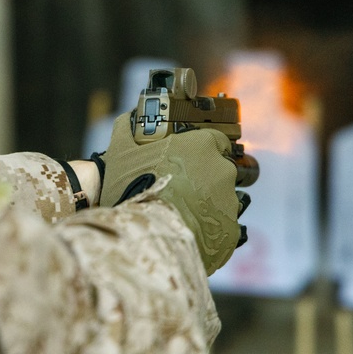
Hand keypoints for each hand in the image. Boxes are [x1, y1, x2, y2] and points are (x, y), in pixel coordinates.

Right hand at [98, 113, 247, 274]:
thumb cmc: (134, 188)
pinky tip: (188, 232)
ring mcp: (230, 202)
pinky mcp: (231, 232)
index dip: (203, 149)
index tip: (191, 158)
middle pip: (219, 171)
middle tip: (179, 189)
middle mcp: (223, 170)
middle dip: (203, 178)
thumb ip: (126, 129)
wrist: (145, 234)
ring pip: (222, 200)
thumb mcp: (121, 150)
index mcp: (203, 146)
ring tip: (181, 214)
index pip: (217, 139)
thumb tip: (127, 120)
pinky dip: (209, 230)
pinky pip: (222, 229)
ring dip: (207, 205)